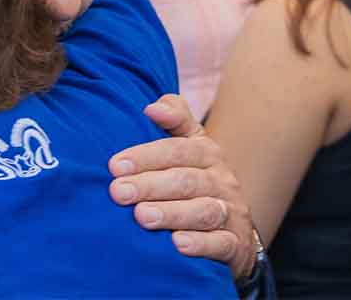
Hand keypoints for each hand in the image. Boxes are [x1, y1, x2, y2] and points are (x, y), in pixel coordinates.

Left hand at [107, 94, 254, 278]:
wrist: (233, 226)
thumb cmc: (195, 178)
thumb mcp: (190, 143)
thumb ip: (174, 118)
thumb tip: (152, 106)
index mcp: (207, 153)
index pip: (176, 150)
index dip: (145, 156)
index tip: (114, 165)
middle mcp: (222, 181)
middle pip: (186, 180)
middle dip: (149, 186)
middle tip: (118, 192)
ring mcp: (231, 213)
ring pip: (204, 211)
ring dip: (171, 213)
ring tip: (141, 216)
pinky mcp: (236, 244)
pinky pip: (221, 243)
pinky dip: (201, 244)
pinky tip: (178, 245)